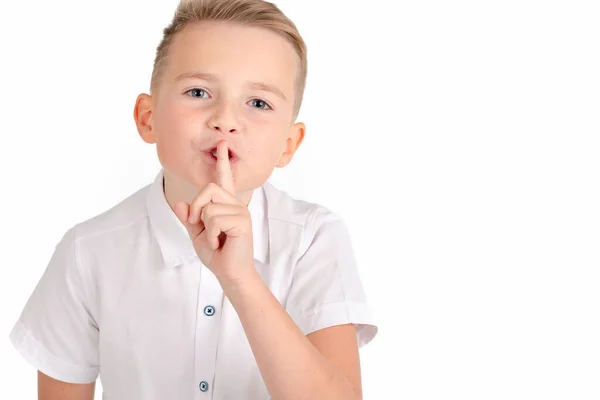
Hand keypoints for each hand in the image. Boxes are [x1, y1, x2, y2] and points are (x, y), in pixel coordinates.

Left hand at [173, 139, 254, 284]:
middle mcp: (235, 204)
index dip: (222, 161)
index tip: (221, 144)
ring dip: (204, 227)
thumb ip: (189, 218)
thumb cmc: (217, 254)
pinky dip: (210, 235)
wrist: (230, 273)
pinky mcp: (242, 221)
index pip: (223, 178)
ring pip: (208, 207)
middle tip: (199, 225)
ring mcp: (240, 211)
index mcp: (225, 205)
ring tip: (214, 239)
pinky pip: (214, 219)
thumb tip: (181, 203)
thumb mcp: (196, 234)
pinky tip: (220, 243)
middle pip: (208, 188)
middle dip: (197, 208)